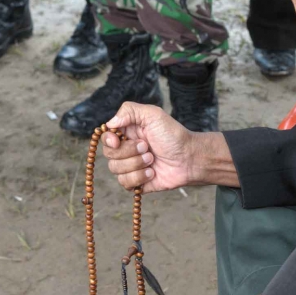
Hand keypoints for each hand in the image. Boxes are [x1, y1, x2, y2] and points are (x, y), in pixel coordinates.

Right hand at [102, 102, 239, 191]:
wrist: (190, 158)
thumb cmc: (173, 135)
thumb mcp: (153, 114)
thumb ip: (129, 111)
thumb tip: (109, 123)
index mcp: (127, 132)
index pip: (105, 137)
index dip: (109, 140)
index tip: (117, 140)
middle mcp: (126, 149)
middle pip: (109, 154)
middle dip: (128, 152)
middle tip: (147, 147)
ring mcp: (131, 166)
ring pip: (115, 170)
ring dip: (136, 164)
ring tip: (152, 159)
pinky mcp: (137, 182)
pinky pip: (125, 183)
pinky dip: (139, 178)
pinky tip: (152, 173)